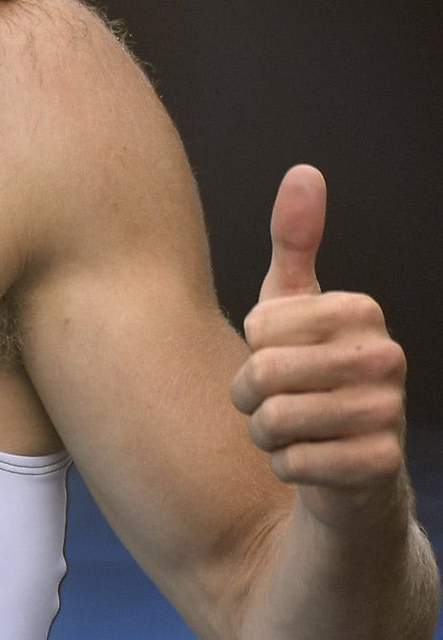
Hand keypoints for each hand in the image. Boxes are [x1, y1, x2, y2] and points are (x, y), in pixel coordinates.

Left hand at [232, 165, 409, 531]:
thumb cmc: (308, 374)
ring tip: (289, 430)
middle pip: (265, 371)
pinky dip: (285, 466)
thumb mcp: (293, 304)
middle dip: (249, 394)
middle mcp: (387, 357)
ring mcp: (389, 413)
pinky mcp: (380, 466)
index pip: (260, 325)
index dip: (252, 347)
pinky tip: (309, 461)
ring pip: (274, 419)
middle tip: (273, 400)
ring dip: (264, 432)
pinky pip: (292, 462)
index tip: (276, 354)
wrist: (344, 467)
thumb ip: (295, 242)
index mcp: (363, 311)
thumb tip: (305, 171)